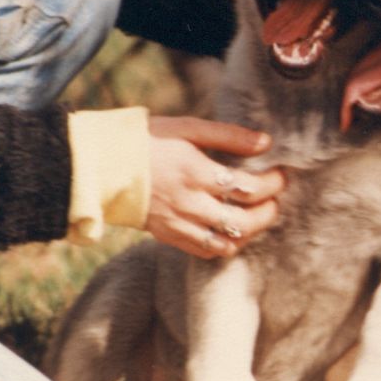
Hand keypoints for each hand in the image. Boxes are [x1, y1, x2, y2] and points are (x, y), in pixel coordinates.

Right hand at [145, 116, 285, 259]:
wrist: (100, 166)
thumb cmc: (147, 140)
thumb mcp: (188, 128)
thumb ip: (229, 136)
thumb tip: (266, 142)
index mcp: (195, 172)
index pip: (249, 188)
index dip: (273, 183)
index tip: (280, 174)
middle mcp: (189, 203)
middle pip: (244, 221)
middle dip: (269, 210)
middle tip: (274, 197)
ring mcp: (179, 224)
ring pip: (229, 242)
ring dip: (252, 231)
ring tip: (258, 213)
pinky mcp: (169, 237)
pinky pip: (207, 252)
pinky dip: (228, 244)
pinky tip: (234, 228)